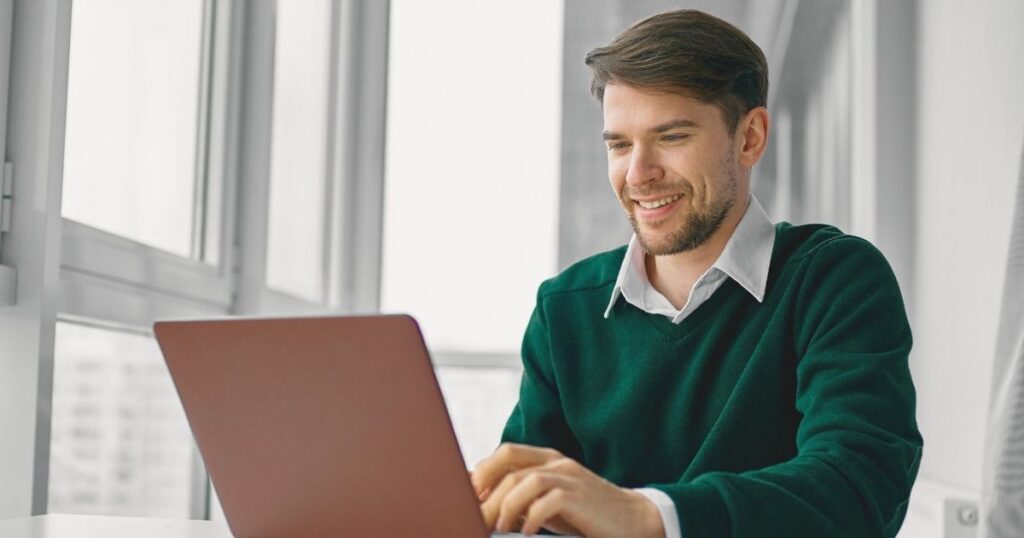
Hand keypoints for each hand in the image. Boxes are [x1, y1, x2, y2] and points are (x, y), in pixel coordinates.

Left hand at [470, 443, 664, 536]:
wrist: (634, 521)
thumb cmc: (587, 514)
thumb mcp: (551, 501)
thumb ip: (524, 495)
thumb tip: (484, 502)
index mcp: (549, 459)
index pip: (506, 453)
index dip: (482, 471)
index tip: (468, 496)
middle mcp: (558, 463)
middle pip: (509, 467)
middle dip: (487, 494)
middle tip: (477, 517)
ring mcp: (570, 477)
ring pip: (524, 481)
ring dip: (505, 506)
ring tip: (499, 527)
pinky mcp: (580, 496)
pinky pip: (547, 501)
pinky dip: (531, 517)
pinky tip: (526, 532)